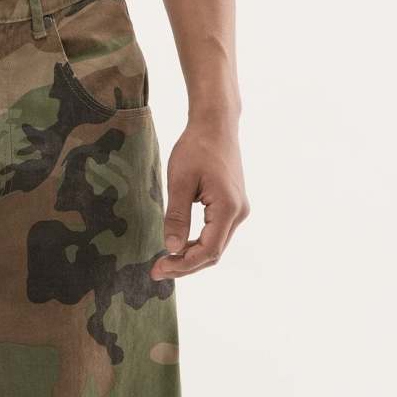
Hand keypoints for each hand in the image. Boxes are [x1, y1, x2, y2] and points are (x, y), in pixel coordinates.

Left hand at [151, 115, 248, 279]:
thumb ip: (177, 216)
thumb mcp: (180, 181)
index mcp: (228, 208)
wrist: (215, 124)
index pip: (208, 251)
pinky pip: (216, 233)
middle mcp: (239, 213)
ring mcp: (238, 209)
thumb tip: (172, 249)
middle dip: (185, 265)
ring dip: (191, 256)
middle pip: (214, 253)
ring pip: (215, 245)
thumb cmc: (196, 147)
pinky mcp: (233, 205)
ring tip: (164, 261)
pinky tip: (178, 246)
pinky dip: (198, 243)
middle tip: (156, 271)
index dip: (183, 265)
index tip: (158, 269)